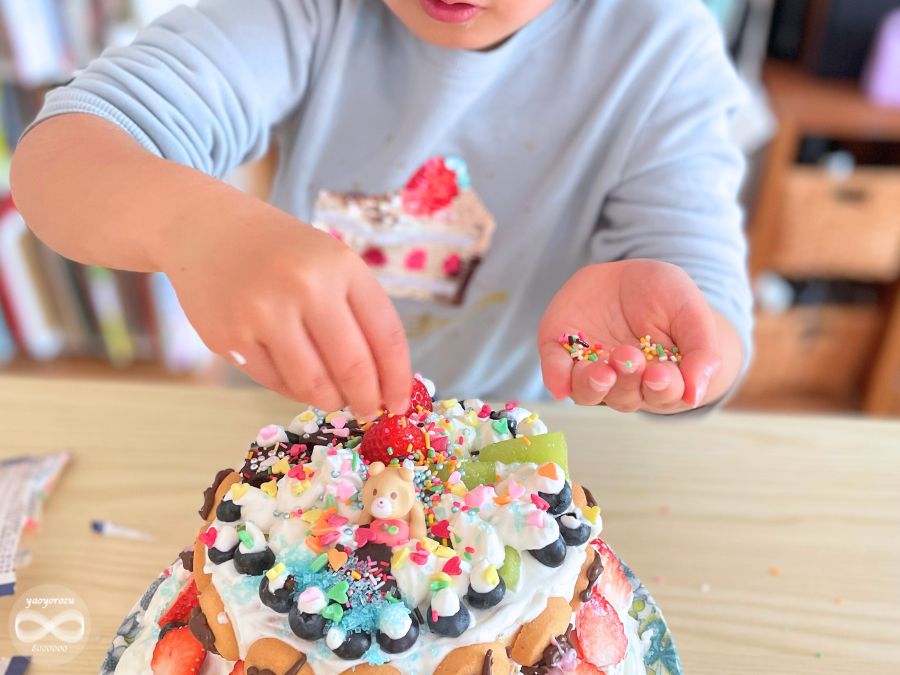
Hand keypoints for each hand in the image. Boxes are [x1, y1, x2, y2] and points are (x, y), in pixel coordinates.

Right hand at [160, 199, 411, 418]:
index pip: (385, 336)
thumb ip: (359, 312)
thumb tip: (385, 382)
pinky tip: (300, 380)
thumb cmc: (281, 251)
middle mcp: (303, 287)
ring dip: (331, 400)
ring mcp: (262, 314)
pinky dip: (295, 391)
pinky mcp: (229, 338)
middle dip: (367, 400)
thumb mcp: (330, 261)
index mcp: (340, 265)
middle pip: (352, 368)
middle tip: (370, 412)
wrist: (207, 229)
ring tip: (335, 397)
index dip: (397, 378)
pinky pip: (276, 383)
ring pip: (313, 385)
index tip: (400, 403)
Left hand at [538, 260, 739, 412]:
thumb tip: (695, 396)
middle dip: (627, 380)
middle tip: (630, 356)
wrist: (626, 274)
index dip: (662, 388)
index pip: (662, 394)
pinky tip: (560, 383)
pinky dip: (556, 378)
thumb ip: (701, 352)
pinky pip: (555, 372)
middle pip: (625, 396)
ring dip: (594, 386)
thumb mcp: (690, 311)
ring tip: (602, 371)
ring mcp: (590, 370)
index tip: (660, 374)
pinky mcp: (561, 353)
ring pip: (588, 392)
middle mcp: (623, 382)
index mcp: (660, 379)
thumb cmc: (665, 296)